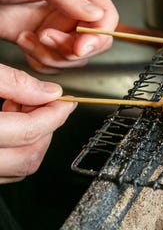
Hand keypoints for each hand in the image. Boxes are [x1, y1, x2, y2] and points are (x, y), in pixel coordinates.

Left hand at [0, 0, 118, 72]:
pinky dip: (40, 61)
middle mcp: (74, 8)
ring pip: (75, 57)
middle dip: (72, 48)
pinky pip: (55, 63)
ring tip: (29, 37)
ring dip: (52, 55)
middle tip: (47, 38)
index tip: (80, 47)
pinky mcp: (44, 41)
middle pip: (95, 41)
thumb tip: (97, 15)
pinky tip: (23, 40)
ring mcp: (60, 26)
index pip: (107, 16)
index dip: (99, 35)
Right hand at [0, 64, 75, 183]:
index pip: (29, 131)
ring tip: (21, 109)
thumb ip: (15, 83)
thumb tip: (50, 93)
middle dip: (46, 126)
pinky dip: (18, 148)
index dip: (55, 113)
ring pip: (21, 167)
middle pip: (30, 154)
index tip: (66, 101)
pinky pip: (8, 169)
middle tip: (41, 102)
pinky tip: (10, 122)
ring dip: (33, 138)